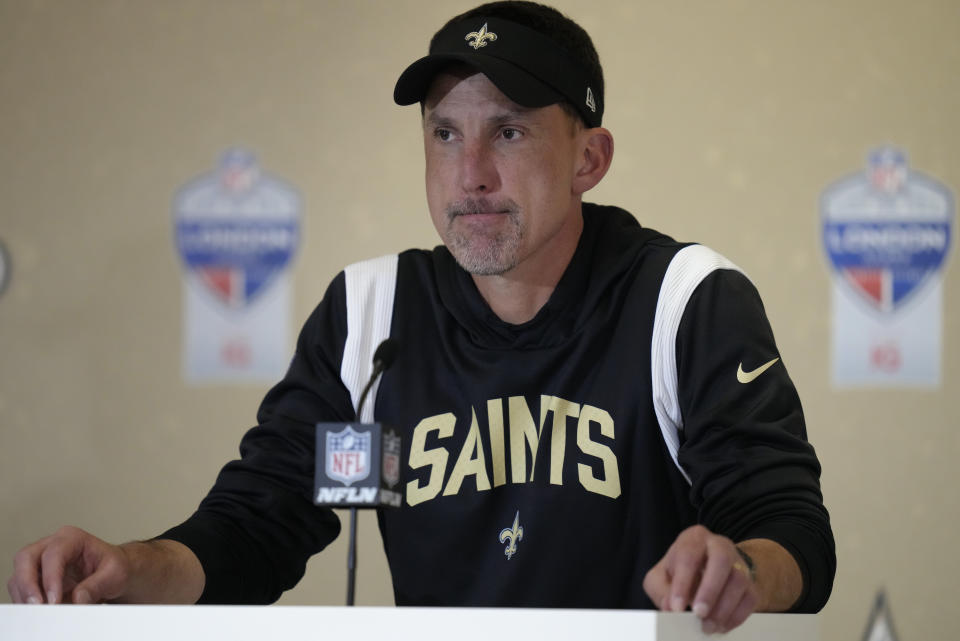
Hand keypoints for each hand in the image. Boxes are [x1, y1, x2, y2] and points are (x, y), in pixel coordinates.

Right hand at [8, 526, 131, 603]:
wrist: (114, 574)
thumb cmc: (115, 567)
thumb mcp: (116, 574)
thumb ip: (98, 585)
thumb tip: (77, 598)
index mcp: (72, 538)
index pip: (53, 554)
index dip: (50, 578)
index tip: (54, 600)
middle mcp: (52, 545)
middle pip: (26, 558)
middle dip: (27, 584)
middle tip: (37, 606)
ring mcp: (40, 562)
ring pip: (18, 575)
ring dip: (25, 596)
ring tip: (40, 613)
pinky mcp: (35, 579)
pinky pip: (20, 589)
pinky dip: (26, 602)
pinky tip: (39, 612)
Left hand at [643, 525, 758, 633]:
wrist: (706, 572)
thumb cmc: (680, 572)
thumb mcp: (661, 576)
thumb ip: (661, 590)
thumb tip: (670, 607)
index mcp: (694, 538)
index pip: (688, 555)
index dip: (682, 583)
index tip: (676, 608)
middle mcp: (719, 545)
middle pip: (721, 559)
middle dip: (710, 589)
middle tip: (699, 613)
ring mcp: (738, 563)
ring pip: (739, 580)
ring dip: (724, 607)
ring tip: (707, 626)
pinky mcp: (750, 583)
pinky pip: (750, 598)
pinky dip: (736, 616)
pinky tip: (721, 626)